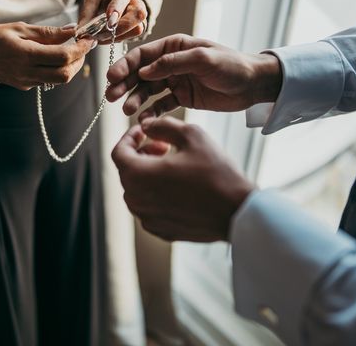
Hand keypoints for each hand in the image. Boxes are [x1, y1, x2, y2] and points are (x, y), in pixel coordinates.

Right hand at [0, 22, 94, 89]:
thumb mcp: (19, 28)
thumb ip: (47, 32)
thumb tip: (71, 30)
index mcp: (25, 55)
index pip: (63, 56)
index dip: (80, 49)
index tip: (88, 39)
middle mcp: (27, 72)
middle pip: (65, 74)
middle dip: (79, 61)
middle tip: (82, 46)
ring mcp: (26, 82)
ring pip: (58, 80)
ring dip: (70, 66)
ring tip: (70, 50)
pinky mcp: (25, 86)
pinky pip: (47, 80)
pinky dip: (56, 69)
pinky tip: (53, 57)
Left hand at [79, 0, 147, 42]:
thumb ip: (88, 12)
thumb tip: (81, 31)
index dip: (117, 7)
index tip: (109, 18)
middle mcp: (137, 1)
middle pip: (137, 15)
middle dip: (118, 28)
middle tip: (99, 34)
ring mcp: (140, 16)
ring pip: (136, 29)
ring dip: (117, 36)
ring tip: (100, 36)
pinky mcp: (139, 27)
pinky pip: (132, 37)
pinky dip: (117, 39)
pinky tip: (106, 37)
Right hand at [106, 34, 281, 120]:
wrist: (253, 85)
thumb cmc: (232, 65)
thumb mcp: (203, 59)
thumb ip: (173, 64)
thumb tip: (145, 71)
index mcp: (174, 47)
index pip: (142, 55)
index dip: (125, 66)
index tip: (112, 78)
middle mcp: (171, 63)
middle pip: (140, 74)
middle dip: (124, 84)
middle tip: (111, 97)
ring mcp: (175, 81)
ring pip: (148, 91)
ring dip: (135, 100)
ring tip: (127, 111)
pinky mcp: (182, 98)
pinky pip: (161, 106)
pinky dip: (151, 112)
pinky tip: (144, 120)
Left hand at [111, 116, 254, 241]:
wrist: (236, 211)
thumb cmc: (216, 172)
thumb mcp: (191, 135)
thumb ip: (162, 125)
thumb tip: (147, 125)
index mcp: (137, 175)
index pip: (118, 152)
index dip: (130, 137)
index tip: (144, 131)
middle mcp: (136, 200)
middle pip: (127, 170)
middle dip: (141, 153)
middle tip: (163, 146)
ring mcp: (147, 218)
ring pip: (137, 189)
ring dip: (148, 173)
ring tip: (173, 165)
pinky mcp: (160, 230)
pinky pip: (149, 206)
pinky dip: (156, 193)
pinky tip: (179, 186)